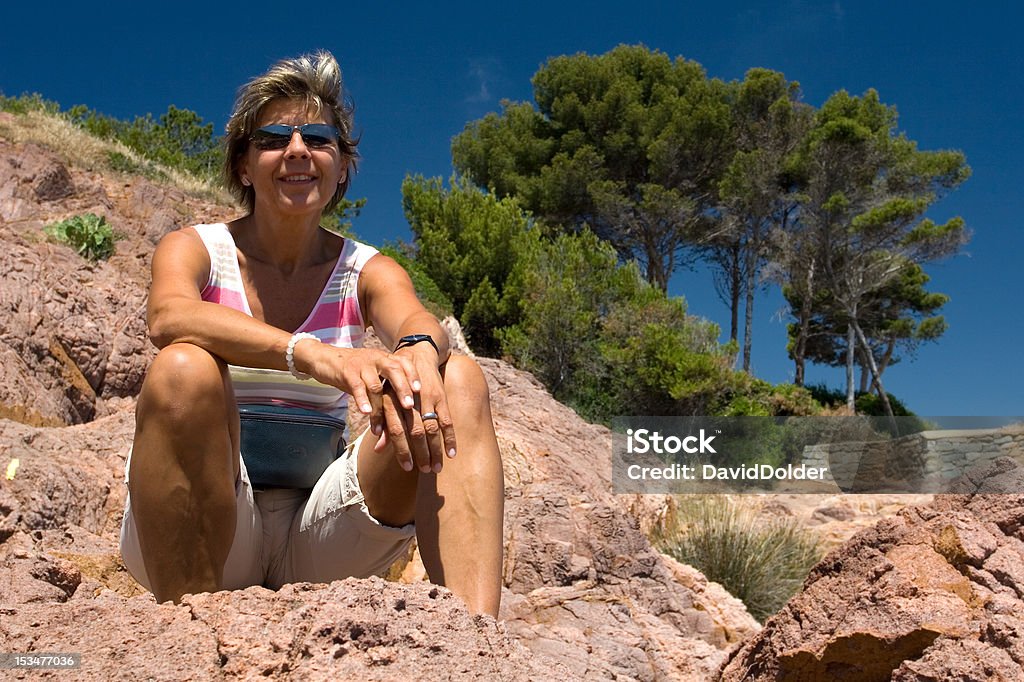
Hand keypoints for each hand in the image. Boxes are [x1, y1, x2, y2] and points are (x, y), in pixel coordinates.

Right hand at [296, 343, 419, 425]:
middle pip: (394, 370)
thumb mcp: (373, 376)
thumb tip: (400, 418)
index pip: (404, 363)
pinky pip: (357, 387)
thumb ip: (385, 392)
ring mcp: (361, 365)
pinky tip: (365, 413)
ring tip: (383, 424)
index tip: (420, 390)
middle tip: (409, 406)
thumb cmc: (355, 372)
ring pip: (375, 385)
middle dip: (403, 388)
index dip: (413, 375)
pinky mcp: (346, 372)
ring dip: (380, 406)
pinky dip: (362, 401)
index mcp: (385, 359)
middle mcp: (376, 359)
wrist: (326, 358)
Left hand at [373, 344, 456, 472]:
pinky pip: (447, 420)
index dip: (402, 451)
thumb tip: (378, 449)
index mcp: (393, 402)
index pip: (397, 431)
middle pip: (416, 432)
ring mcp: (428, 398)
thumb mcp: (385, 399)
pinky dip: (450, 437)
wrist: (416, 354)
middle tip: (426, 471)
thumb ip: (383, 424)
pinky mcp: (441, 397)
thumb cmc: (396, 382)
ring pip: (432, 428)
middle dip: (422, 454)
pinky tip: (452, 452)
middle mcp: (410, 400)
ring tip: (437, 467)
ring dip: (436, 450)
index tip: (407, 468)